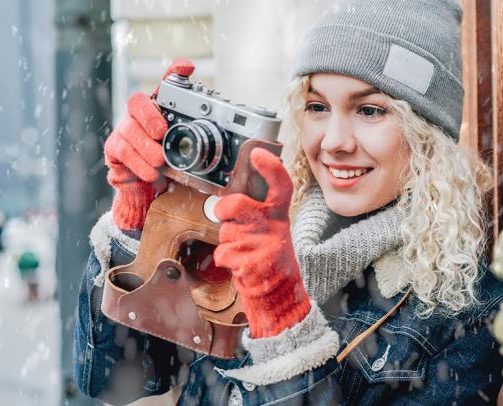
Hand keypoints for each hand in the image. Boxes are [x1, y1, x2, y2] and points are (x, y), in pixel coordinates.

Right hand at [104, 59, 194, 229]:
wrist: (148, 191)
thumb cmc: (168, 165)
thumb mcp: (189, 153)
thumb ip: (201, 136)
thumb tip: (226, 129)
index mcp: (161, 110)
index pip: (166, 83)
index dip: (175, 71)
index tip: (187, 67)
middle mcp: (140, 115)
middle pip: (137, 101)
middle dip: (150, 117)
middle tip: (162, 133)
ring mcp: (124, 131)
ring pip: (129, 130)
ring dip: (147, 147)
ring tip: (160, 160)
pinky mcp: (114, 150)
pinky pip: (121, 151)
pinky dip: (138, 164)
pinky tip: (151, 172)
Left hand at [213, 148, 310, 337]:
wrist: (279, 294)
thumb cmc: (271, 258)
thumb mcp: (274, 230)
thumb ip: (258, 211)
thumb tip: (232, 194)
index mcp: (279, 216)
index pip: (281, 185)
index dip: (270, 167)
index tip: (258, 153)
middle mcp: (271, 227)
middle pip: (236, 204)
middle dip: (223, 209)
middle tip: (226, 214)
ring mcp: (260, 245)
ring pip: (225, 232)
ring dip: (228, 241)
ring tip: (244, 250)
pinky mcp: (247, 263)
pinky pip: (222, 253)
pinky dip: (226, 260)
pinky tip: (241, 264)